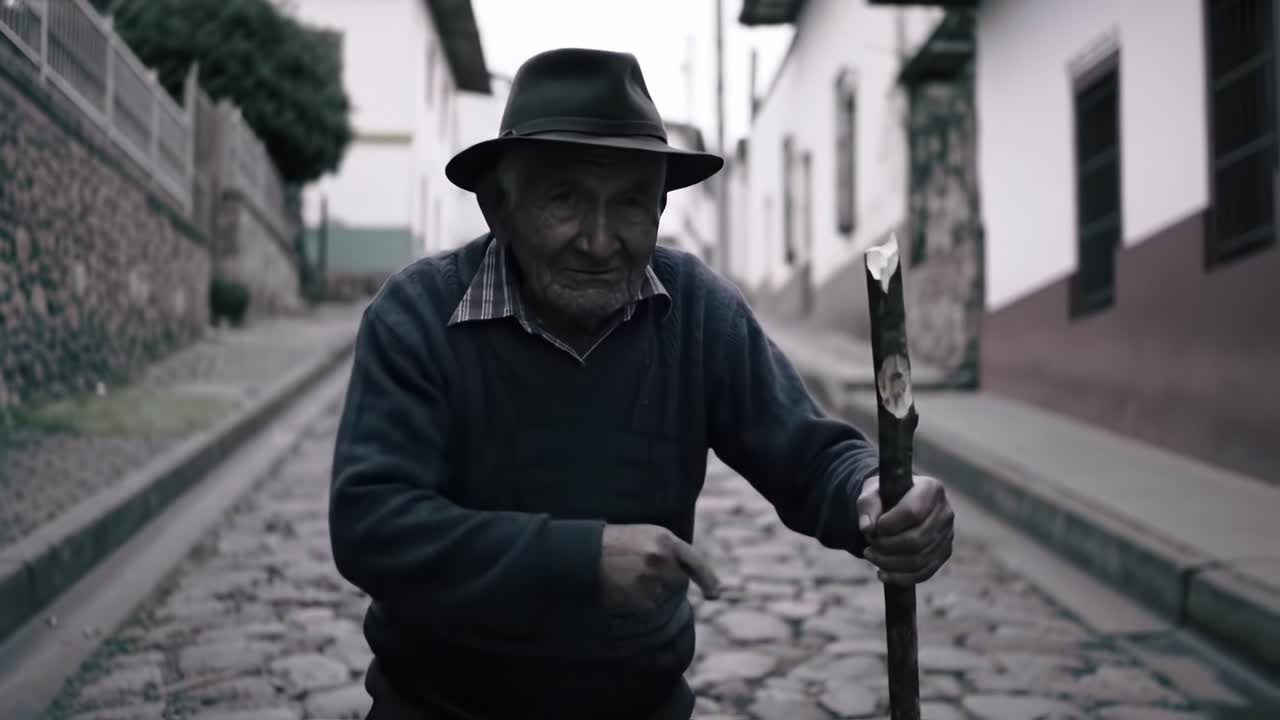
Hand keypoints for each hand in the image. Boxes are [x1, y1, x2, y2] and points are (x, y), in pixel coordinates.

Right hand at [599, 524, 720, 610]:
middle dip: (668, 584)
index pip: (694, 561)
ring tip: (627, 581)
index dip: (707, 579)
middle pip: (679, 582)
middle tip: (641, 577)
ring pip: (665, 598)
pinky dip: (641, 606)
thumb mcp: (643, 536)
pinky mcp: (642, 599)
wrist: (582, 554)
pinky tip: (624, 592)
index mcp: (664, 538)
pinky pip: (651, 610)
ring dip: (652, 596)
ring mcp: (653, 579)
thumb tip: (683, 575)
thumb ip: (666, 551)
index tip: (715, 595)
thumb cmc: (611, 544)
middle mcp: (662, 558)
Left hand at [854, 474, 953, 585]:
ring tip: (870, 556)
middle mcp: (945, 512)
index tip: (874, 527)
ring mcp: (948, 534)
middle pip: (916, 540)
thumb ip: (867, 506)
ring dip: (890, 563)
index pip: (912, 512)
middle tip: (868, 546)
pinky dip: (901, 577)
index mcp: (931, 488)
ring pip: (919, 559)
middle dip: (887, 547)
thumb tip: (867, 528)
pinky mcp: (944, 553)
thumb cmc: (885, 496)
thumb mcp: (871, 492)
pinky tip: (882, 574)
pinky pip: (925, 572)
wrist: (899, 502)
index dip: (889, 525)